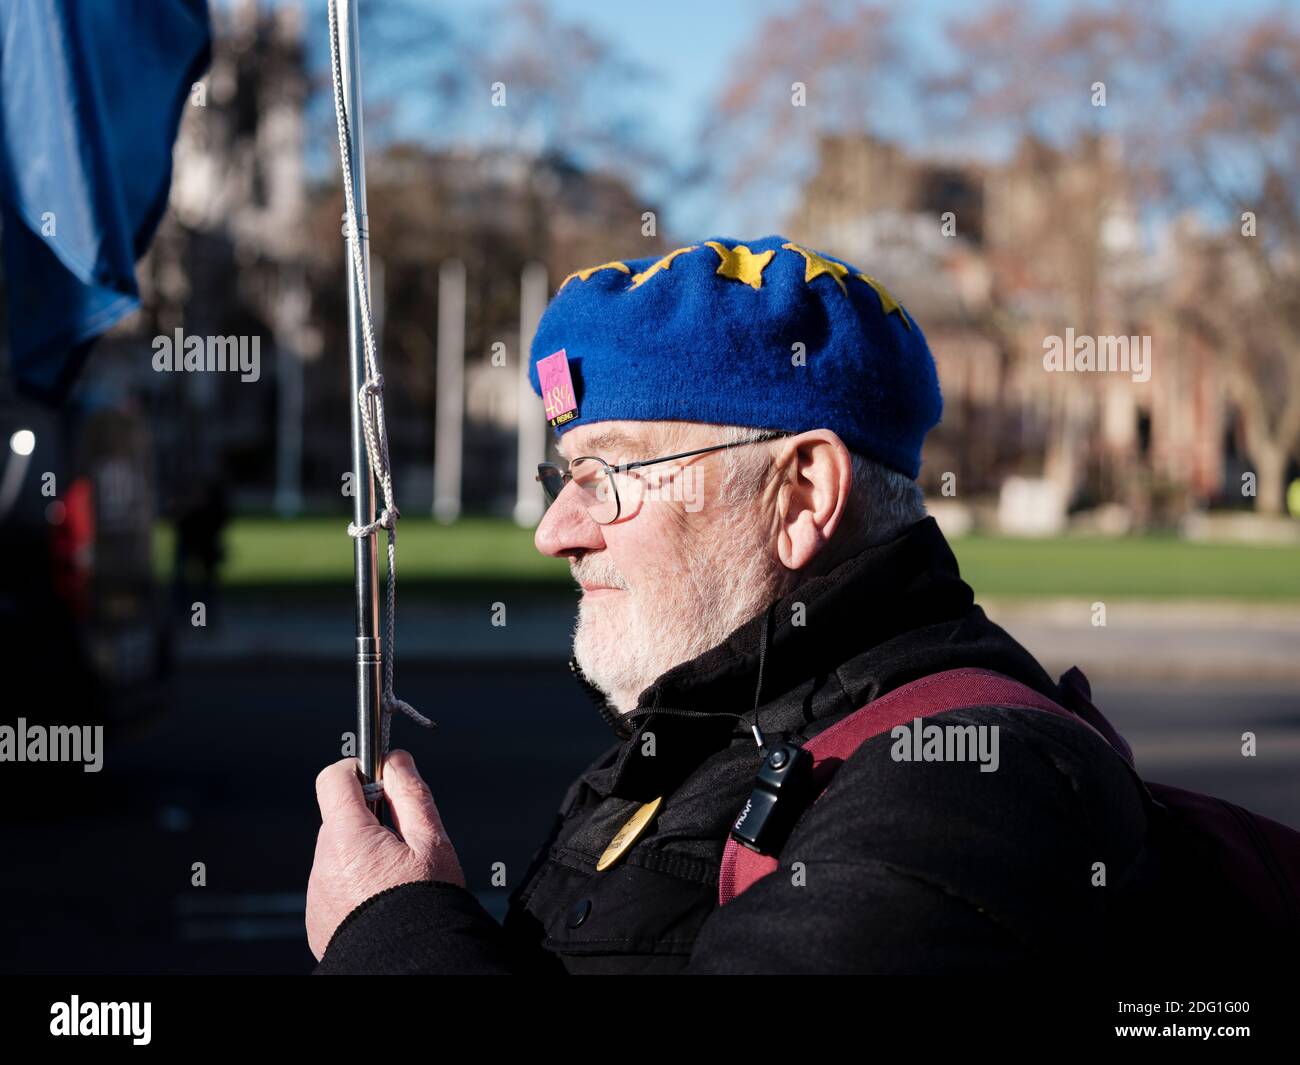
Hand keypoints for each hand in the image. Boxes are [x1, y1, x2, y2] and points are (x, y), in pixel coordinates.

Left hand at [307, 749, 464, 960]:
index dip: (359, 771)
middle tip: (405, 843)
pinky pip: (334, 886)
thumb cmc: (426, 903)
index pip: (334, 779)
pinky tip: (382, 903)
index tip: (383, 781)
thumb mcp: (432, 840)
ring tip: (397, 880)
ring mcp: (317, 894)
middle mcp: (322, 864)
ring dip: (364, 856)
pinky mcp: (318, 919)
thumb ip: (411, 793)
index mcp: (347, 838)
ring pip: (339, 855)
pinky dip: (355, 886)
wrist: (410, 965)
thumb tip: (396, 759)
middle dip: (371, 821)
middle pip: (341, 820)